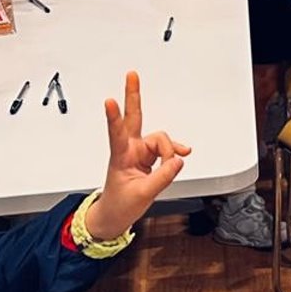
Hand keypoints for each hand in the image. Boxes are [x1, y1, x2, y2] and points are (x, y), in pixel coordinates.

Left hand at [85, 72, 189, 242]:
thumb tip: (177, 160)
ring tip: (174, 162)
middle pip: (133, 117)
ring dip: (169, 150)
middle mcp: (129, 149)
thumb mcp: (142, 194)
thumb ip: (162, 176)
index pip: (116, 133)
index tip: (109, 101)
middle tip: (132, 74)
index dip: (114, 117)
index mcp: (120, 156)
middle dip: (133, 95)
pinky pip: (165, 149)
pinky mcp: (147, 157)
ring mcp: (138, 152)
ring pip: (160, 140)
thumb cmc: (119, 205)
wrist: (114, 216)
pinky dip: (173, 153)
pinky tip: (181, 154)